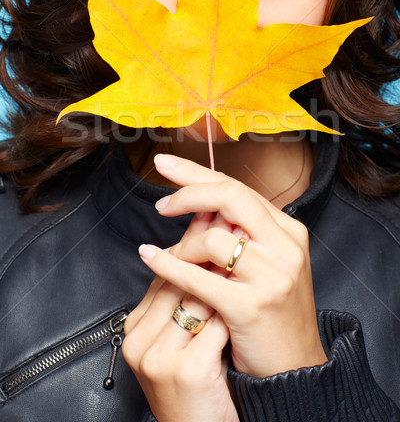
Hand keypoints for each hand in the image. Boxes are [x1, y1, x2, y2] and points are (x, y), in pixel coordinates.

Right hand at [122, 218, 239, 421]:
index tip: (214, 212)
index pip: (163, 273)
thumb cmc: (197, 380)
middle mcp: (140, 340)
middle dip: (206, 245)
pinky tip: (246, 301)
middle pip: (174, 280)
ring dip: (222, 275)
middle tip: (231, 218)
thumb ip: (187, 295)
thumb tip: (204, 240)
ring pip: (193, 300)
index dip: (192, 241)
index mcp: (137, 327)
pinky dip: (231, 312)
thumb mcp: (182, 337)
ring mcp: (158, 357)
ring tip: (243, 249)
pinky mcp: (184, 373)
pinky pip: (212, 330)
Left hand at [137, 152, 327, 377]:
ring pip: (212, 238)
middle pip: (229, 197)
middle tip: (159, 200)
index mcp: (288, 231)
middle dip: (188, 191)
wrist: (296, 369)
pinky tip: (151, 258)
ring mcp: (271, 277)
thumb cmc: (274, 313)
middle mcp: (285, 247)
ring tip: (168, 255)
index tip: (167, 167)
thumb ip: (240, 232)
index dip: (198, 175)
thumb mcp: (267, 264)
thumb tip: (197, 204)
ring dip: (181, 245)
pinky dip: (168, 266)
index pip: (238, 188)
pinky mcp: (252, 307)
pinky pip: (198, 278)